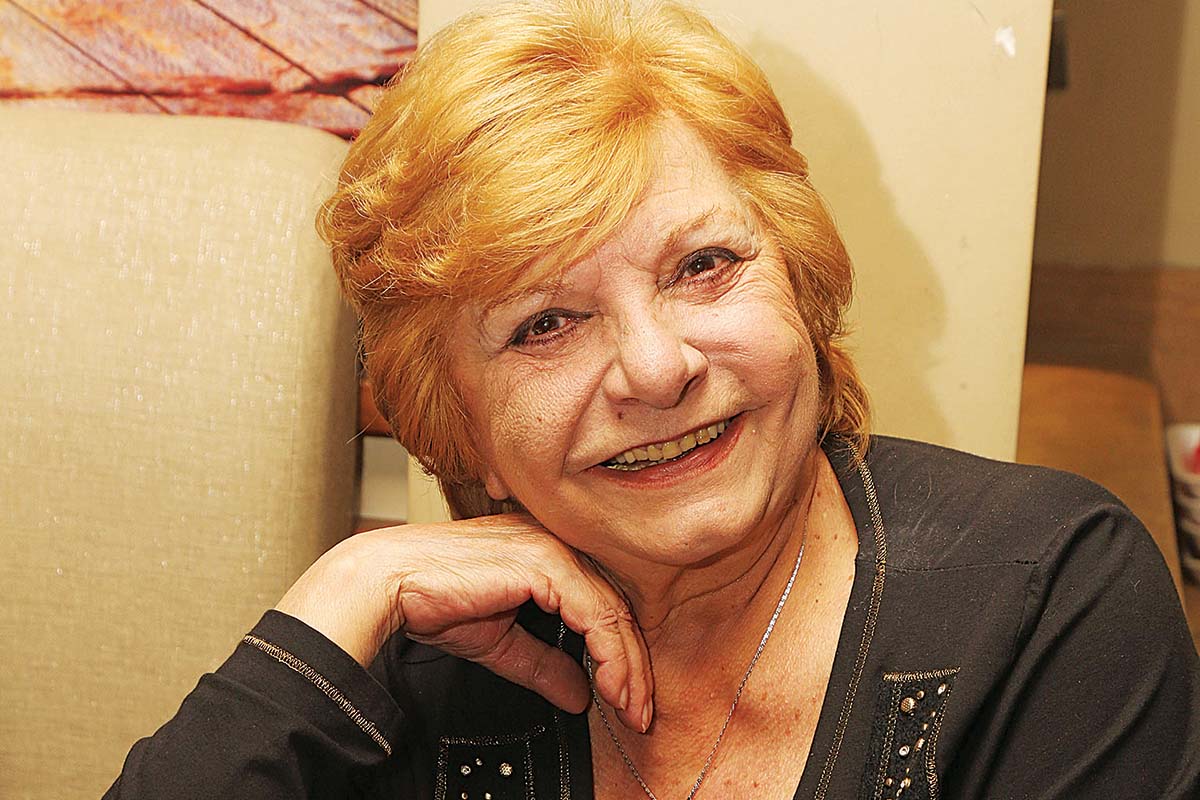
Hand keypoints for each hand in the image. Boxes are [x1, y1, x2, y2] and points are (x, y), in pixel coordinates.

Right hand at [275, 513, 653, 730]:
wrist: (391, 584)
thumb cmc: (434, 600)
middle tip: (641, 712)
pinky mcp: (545, 561)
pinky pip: (594, 609)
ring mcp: (553, 548)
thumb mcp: (501, 642)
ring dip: (627, 665)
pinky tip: (611, 683)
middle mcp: (557, 545)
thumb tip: (579, 695)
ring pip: (612, 609)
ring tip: (631, 707)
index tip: (627, 700)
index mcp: (549, 555)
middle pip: (615, 607)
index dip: (620, 654)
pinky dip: (609, 652)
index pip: (602, 604)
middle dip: (633, 666)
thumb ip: (543, 664)